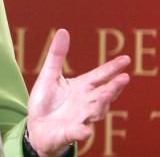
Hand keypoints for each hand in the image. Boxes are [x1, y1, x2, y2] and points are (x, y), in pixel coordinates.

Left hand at [27, 29, 129, 156]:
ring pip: (96, 112)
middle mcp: (85, 102)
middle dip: (114, 87)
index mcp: (81, 87)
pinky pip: (77, 132)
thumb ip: (57, 55)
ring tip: (107, 93)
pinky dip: (82, 131)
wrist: (36, 125)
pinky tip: (86, 130)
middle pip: (104, 94)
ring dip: (102, 104)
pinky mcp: (69, 132)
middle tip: (124, 78)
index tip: (126, 59)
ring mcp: (80, 118)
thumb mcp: (49, 75)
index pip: (100, 76)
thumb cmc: (45, 100)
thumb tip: (63, 30)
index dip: (112, 68)